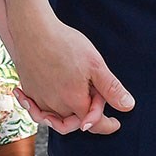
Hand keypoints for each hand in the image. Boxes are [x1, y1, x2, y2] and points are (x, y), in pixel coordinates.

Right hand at [7, 11, 133, 135]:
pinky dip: (42, 111)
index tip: (115, 123)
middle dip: (87, 117)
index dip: (107, 125)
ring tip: (75, 110)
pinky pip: (36, 110)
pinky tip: (46, 104)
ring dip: (66, 118)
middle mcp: (55, 106)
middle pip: (74, 122)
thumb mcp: (95, 64)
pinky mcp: (28, 91)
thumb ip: (111, 88)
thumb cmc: (64, 44)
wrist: (32, 30)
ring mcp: (38, 99)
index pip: (94, 125)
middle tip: (94, 98)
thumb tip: (128, 107)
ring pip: (55, 119)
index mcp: (74, 101)